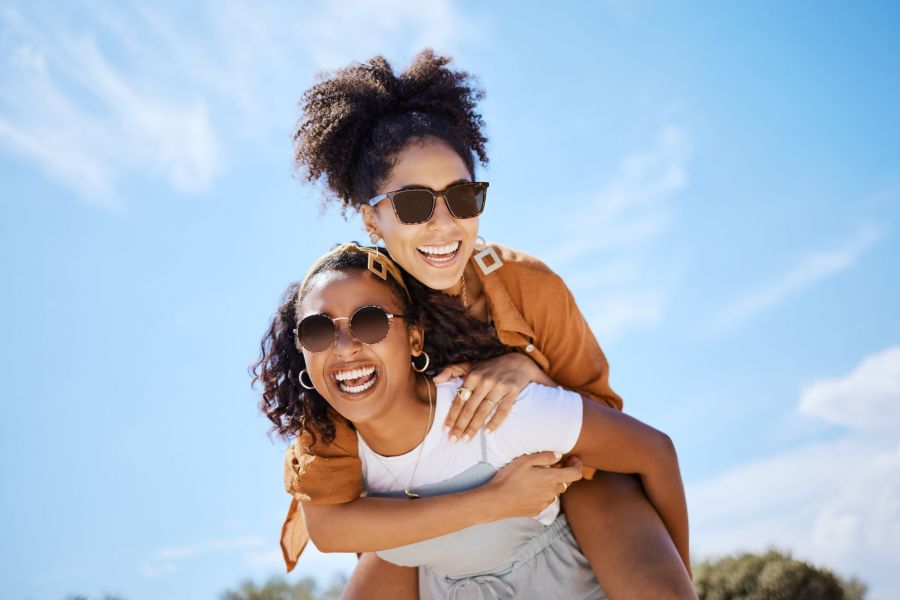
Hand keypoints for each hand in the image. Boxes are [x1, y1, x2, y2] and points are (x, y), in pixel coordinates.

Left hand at [437, 352, 551, 440]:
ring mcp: (499, 386)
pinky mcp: (512, 391)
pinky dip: (495, 422)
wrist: (519, 363)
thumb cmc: (490, 368)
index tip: (445, 430)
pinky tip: (487, 433)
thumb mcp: (470, 366)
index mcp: (473, 376)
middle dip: (460, 426)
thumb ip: (451, 370)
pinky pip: (503, 410)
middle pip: (469, 408)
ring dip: (474, 427)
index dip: (451, 416)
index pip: (459, 400)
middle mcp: (485, 381)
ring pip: (484, 411)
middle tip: (453, 440)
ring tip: (466, 439)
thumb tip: (434, 380)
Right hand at [480, 453, 582, 519]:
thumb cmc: (509, 478)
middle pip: (566, 482)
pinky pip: (546, 499)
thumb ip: (545, 456)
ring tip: (536, 476)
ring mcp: (546, 503)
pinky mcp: (538, 510)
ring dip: (551, 483)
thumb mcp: (525, 460)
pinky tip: (529, 488)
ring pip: (555, 491)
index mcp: (551, 479)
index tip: (572, 459)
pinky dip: (542, 492)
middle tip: (552, 465)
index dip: (577, 465)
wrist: (496, 501)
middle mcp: (552, 493)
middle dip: (562, 473)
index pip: (576, 474)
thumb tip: (559, 455)